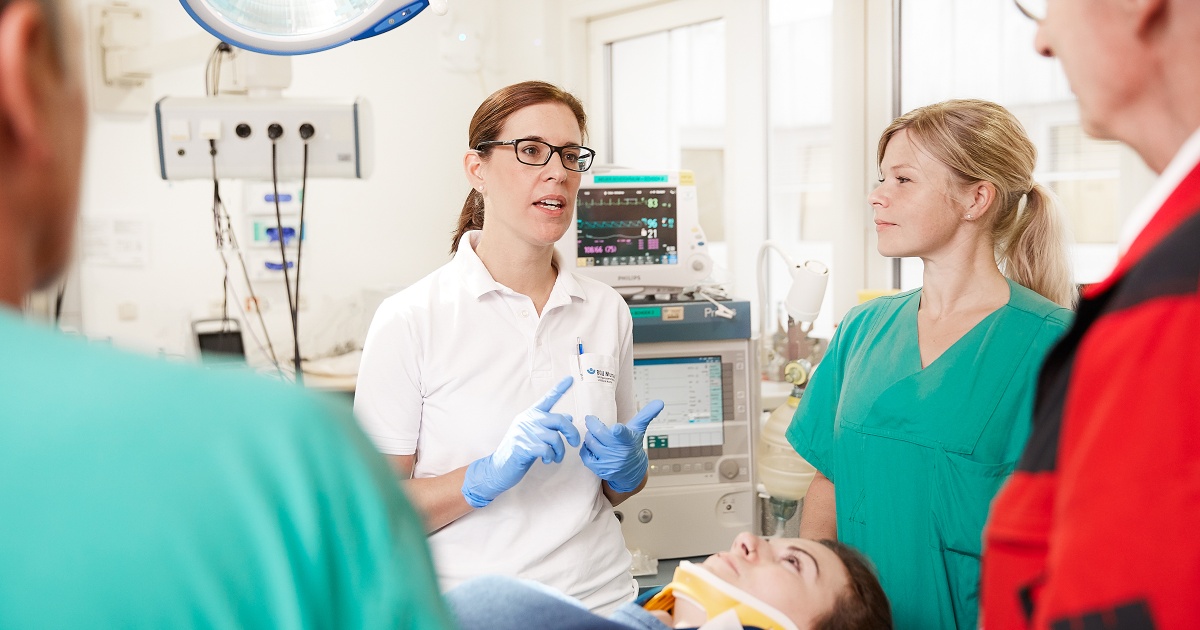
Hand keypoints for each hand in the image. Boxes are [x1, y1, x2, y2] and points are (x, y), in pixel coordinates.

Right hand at [461, 376, 580, 508]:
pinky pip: (547, 450)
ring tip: (556, 458)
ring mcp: (524, 432)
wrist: (498, 467)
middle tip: (574, 443)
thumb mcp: (535, 435)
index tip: (571, 378)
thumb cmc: (519, 451)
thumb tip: (569, 417)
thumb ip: (549, 426)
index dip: (560, 389)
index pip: (547, 398)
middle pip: (559, 420)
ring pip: (555, 438)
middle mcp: (527, 420)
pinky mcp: (523, 446)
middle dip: (572, 432)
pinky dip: (551, 457)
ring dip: (560, 451)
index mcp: (530, 414)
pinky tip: (546, 460)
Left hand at [579, 400, 664, 493]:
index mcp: (629, 440)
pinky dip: (585, 449)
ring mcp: (611, 463)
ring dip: (589, 436)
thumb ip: (647, 414)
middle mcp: (620, 452)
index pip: (624, 434)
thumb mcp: (639, 429)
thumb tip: (660, 402)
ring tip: (594, 435)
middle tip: (591, 420)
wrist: (631, 471)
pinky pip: (586, 456)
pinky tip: (591, 447)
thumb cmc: (632, 444)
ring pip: (591, 443)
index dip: (620, 431)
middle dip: (593, 425)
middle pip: (599, 433)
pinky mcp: (601, 470)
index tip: (617, 428)